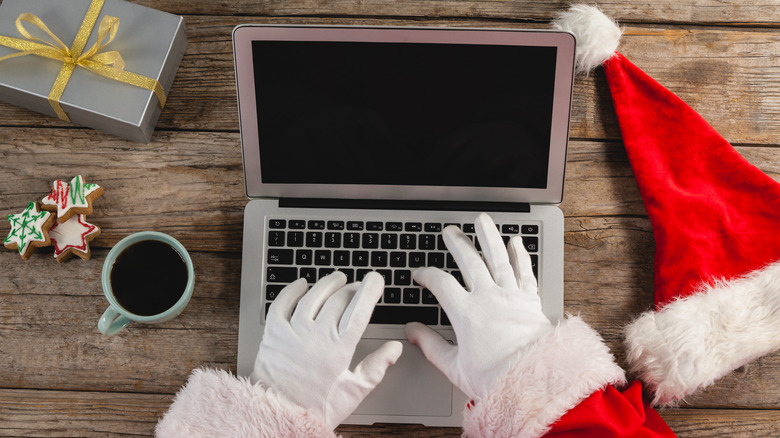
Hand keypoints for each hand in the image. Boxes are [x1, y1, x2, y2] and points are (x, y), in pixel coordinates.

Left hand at [251, 271, 401, 428]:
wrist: (279, 416)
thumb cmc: (316, 408)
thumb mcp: (353, 392)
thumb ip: (377, 367)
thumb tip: (395, 348)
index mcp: (339, 349)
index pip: (359, 310)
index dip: (370, 290)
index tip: (376, 280)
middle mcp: (316, 336)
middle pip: (338, 299)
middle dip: (352, 288)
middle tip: (359, 285)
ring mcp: (293, 332)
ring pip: (312, 296)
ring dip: (327, 283)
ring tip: (337, 279)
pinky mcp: (273, 333)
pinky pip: (282, 303)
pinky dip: (293, 290)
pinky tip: (302, 284)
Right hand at [407, 213, 552, 398]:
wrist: (532, 380)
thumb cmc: (495, 378)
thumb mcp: (454, 366)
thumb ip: (430, 345)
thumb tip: (412, 331)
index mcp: (465, 313)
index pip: (440, 283)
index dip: (426, 275)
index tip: (420, 274)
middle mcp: (487, 298)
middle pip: (469, 261)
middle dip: (458, 243)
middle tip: (450, 232)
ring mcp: (510, 295)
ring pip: (497, 257)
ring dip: (488, 236)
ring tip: (481, 221)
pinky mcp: (530, 300)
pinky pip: (525, 271)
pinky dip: (520, 254)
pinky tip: (515, 242)